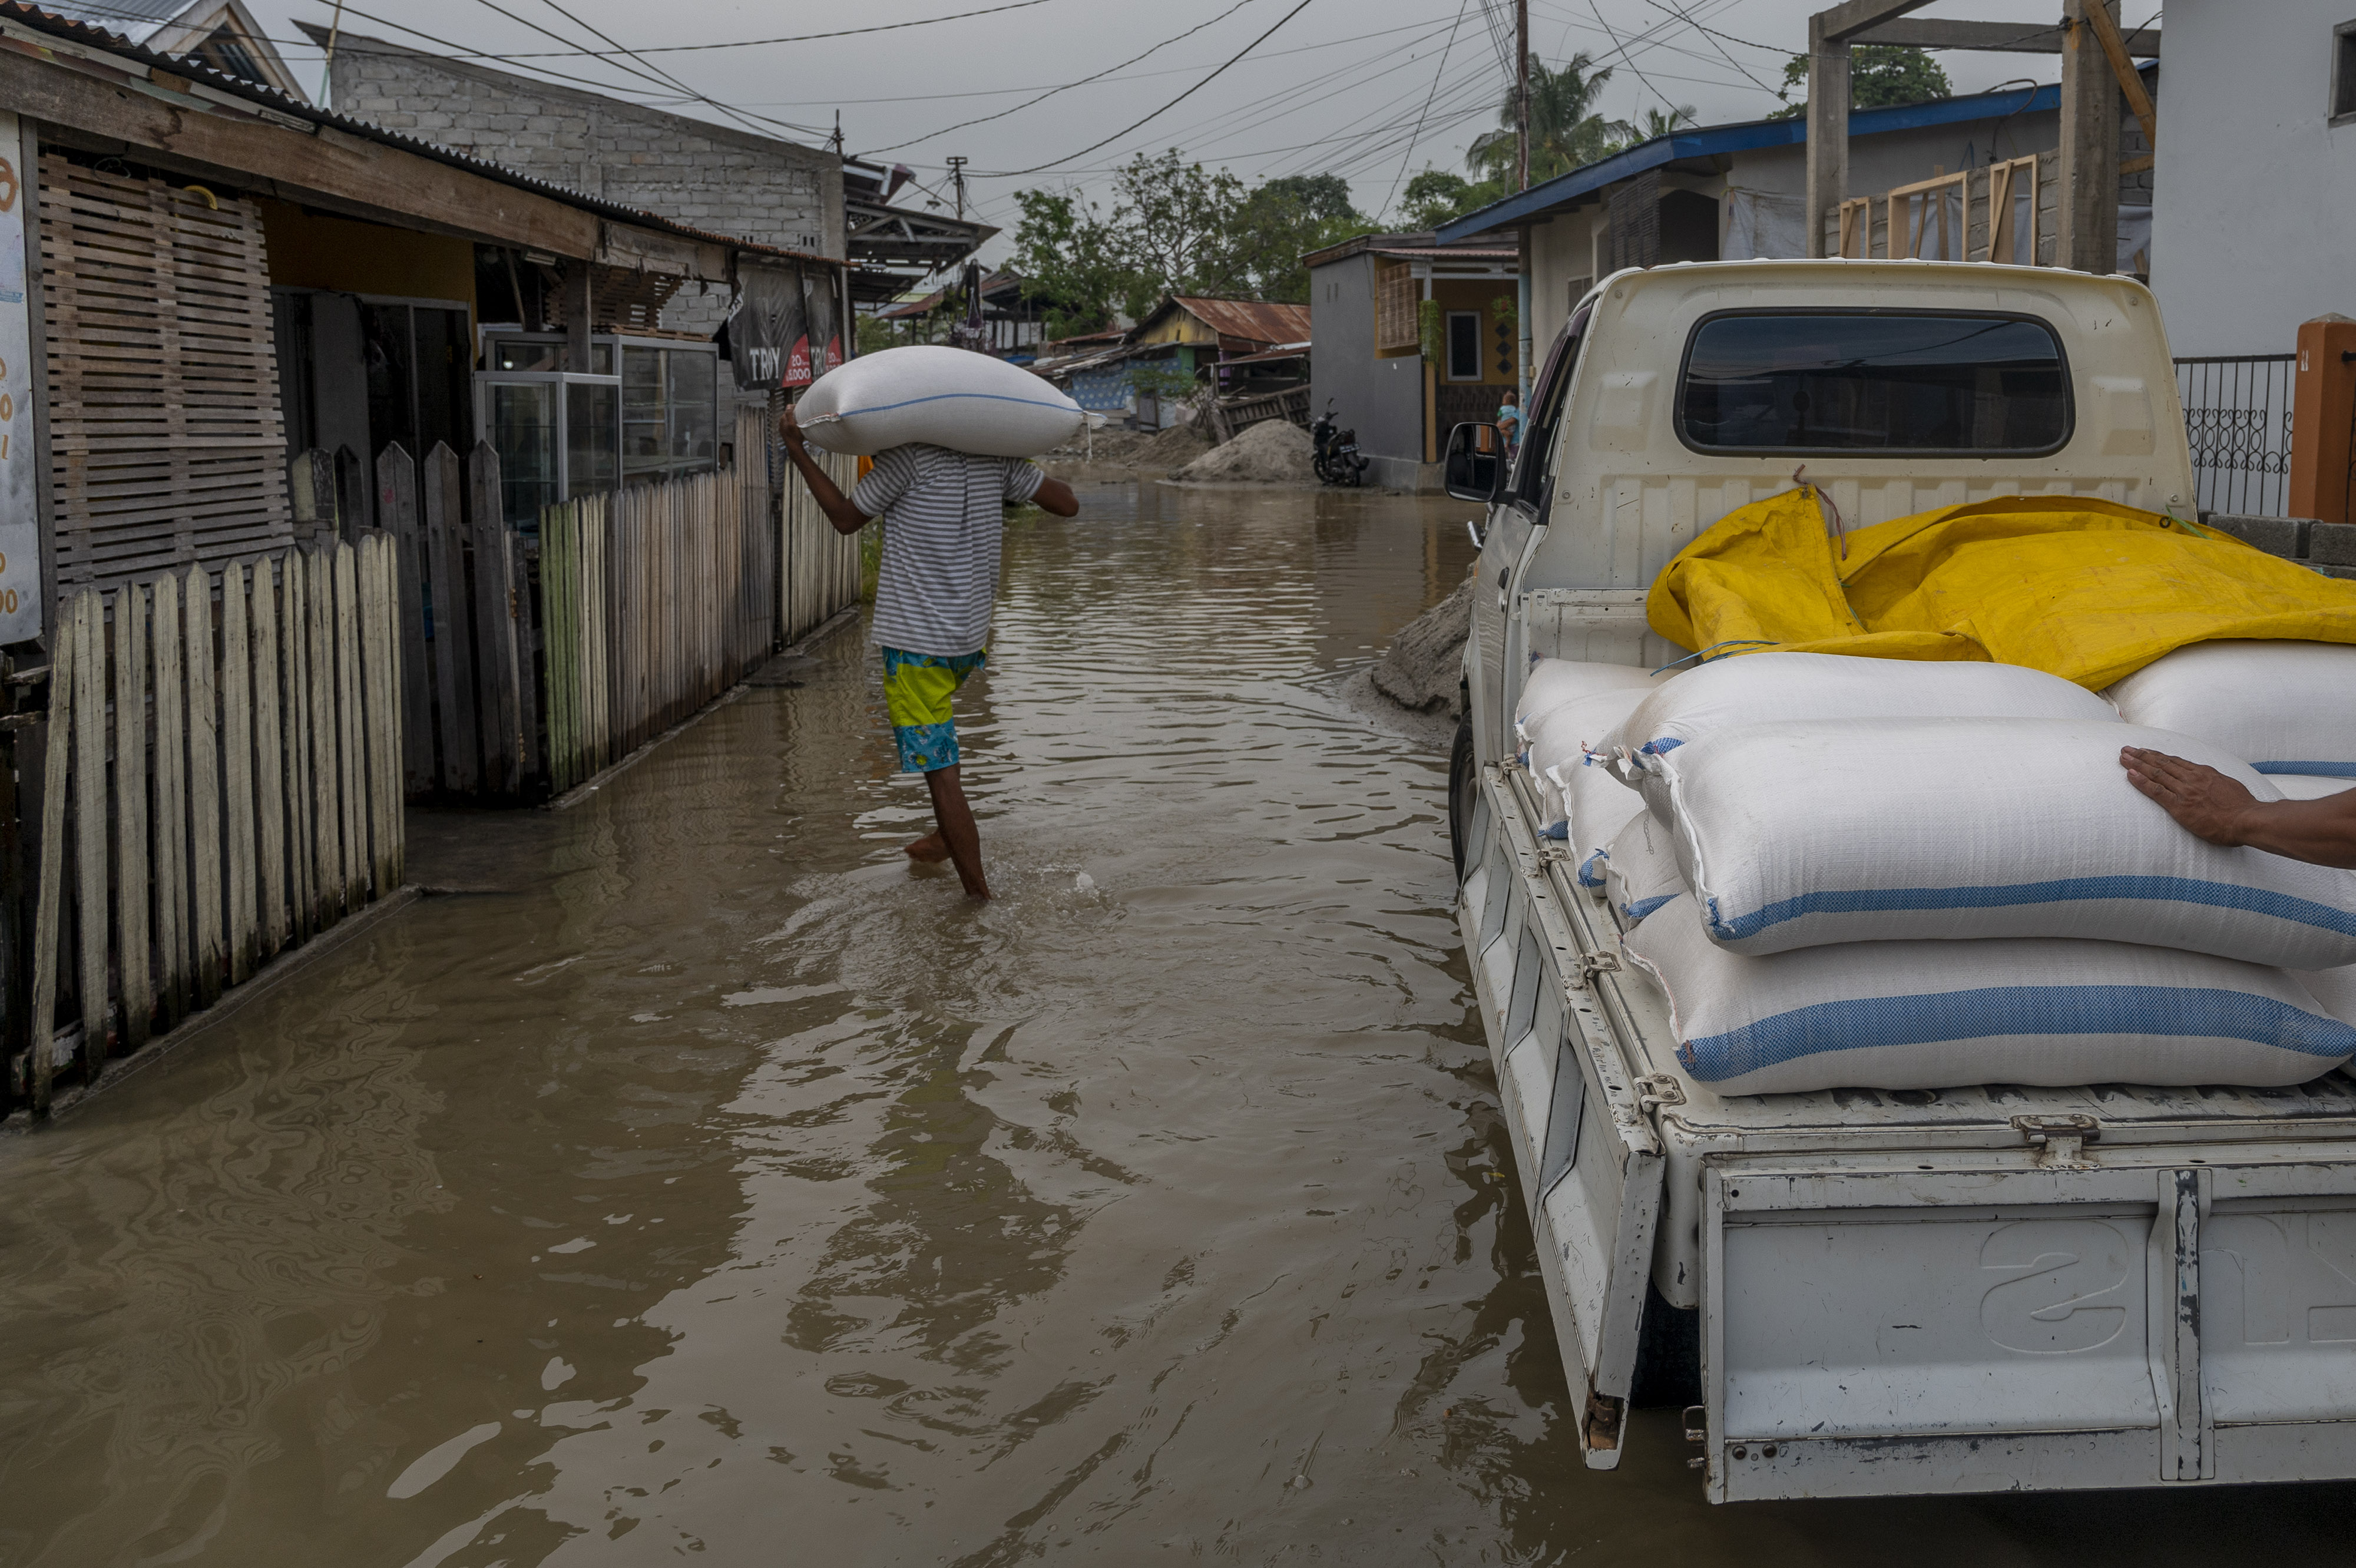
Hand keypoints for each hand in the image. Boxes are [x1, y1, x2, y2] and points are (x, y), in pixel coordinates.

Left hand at [778, 404, 806, 452]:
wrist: (794, 448)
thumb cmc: (794, 437)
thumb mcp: (792, 424)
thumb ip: (789, 414)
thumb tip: (788, 406)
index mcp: (783, 420)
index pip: (788, 409)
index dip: (794, 407)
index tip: (800, 407)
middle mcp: (781, 424)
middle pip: (787, 414)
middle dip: (793, 412)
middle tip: (800, 412)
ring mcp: (783, 428)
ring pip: (788, 419)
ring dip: (792, 417)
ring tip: (799, 418)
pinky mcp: (785, 433)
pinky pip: (788, 425)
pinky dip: (792, 423)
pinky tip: (796, 426)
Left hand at [2120, 746, 2259, 845]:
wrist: (2248, 819)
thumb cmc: (2243, 807)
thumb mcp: (2230, 786)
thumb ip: (2216, 782)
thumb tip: (2211, 781)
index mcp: (2205, 773)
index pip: (2176, 761)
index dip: (2158, 756)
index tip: (2146, 751)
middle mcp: (2192, 778)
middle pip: (2162, 763)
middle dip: (2142, 755)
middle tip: (2127, 749)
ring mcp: (2185, 791)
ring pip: (2156, 773)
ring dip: (2137, 764)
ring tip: (2123, 758)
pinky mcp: (2180, 806)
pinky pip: (2156, 791)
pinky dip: (2141, 782)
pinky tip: (2130, 775)